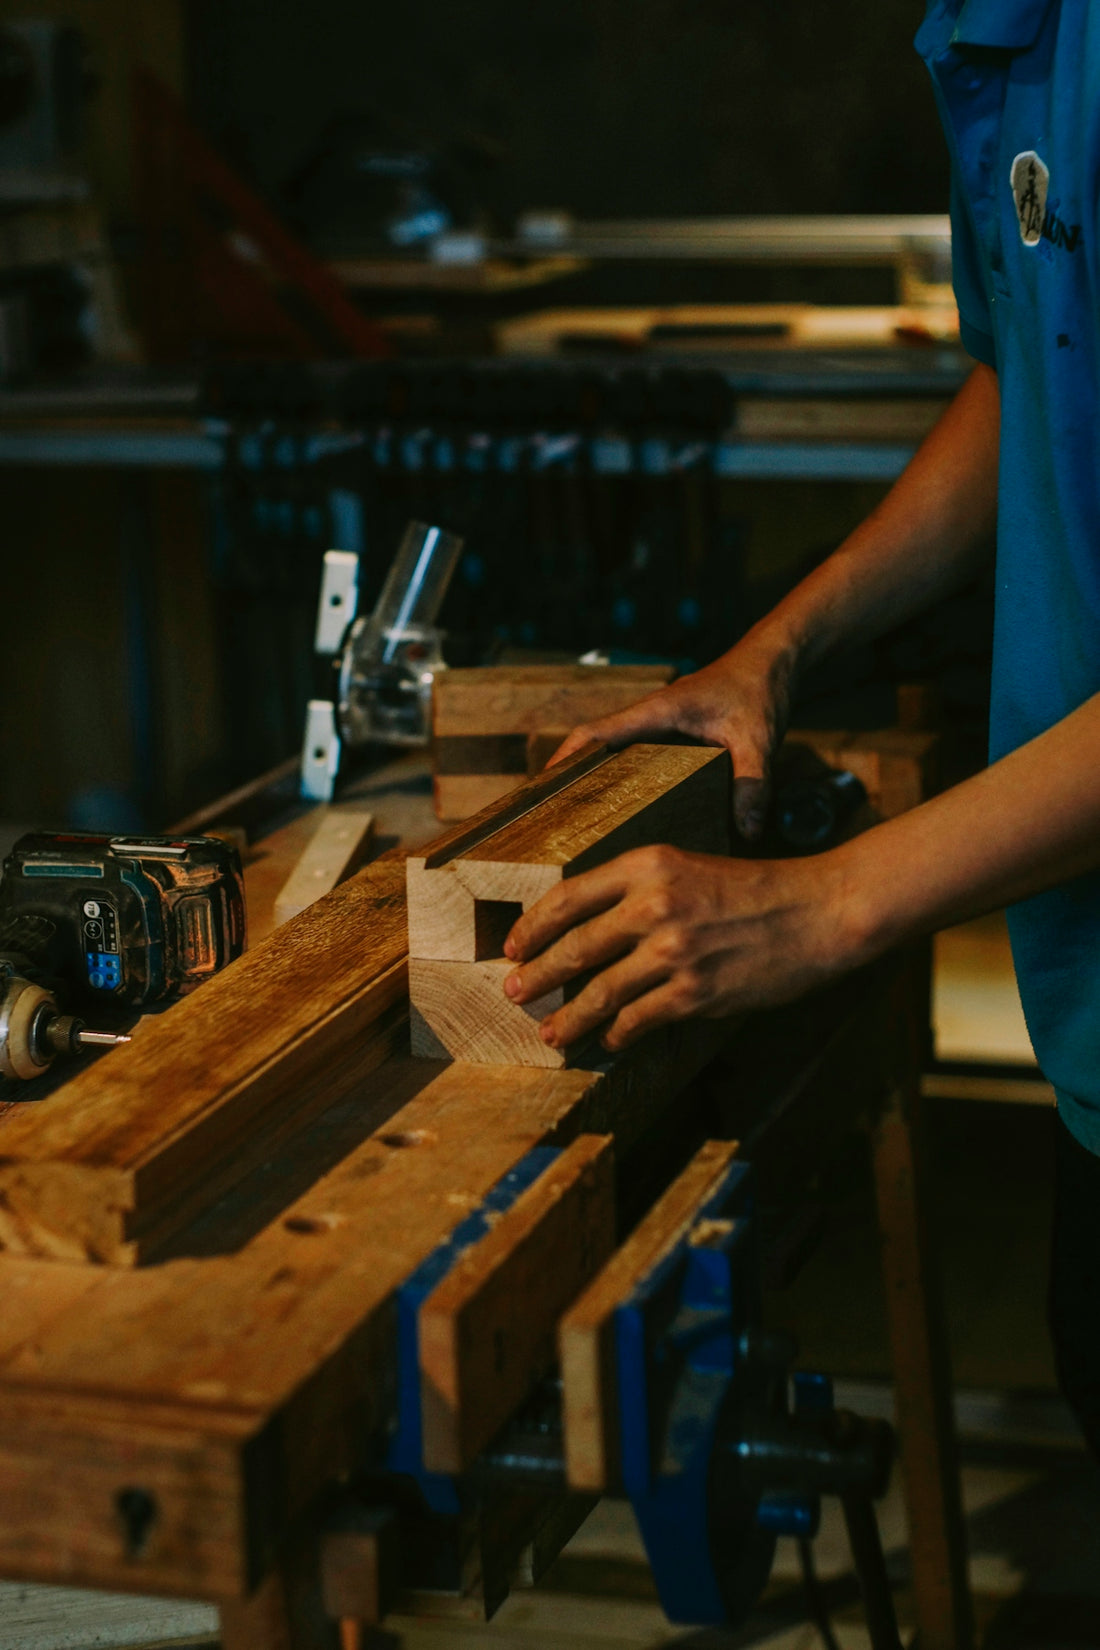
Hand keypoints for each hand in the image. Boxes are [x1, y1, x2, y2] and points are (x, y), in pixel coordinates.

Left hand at [502, 842, 866, 1052]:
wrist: (818, 912)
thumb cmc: (754, 890)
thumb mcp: (689, 867)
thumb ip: (639, 890)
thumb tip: (586, 929)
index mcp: (648, 863)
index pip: (567, 896)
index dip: (532, 926)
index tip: (512, 946)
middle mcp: (654, 904)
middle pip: (573, 947)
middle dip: (537, 976)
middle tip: (513, 994)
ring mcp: (674, 951)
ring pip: (600, 992)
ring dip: (570, 1019)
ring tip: (551, 1033)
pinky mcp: (695, 992)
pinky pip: (638, 1019)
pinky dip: (618, 1033)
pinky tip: (611, 1039)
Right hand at [550, 636, 797, 839]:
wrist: (772, 663)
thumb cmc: (758, 688)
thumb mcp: (757, 737)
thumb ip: (753, 783)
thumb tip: (748, 832)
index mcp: (656, 711)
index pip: (596, 733)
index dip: (565, 759)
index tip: (541, 788)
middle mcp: (649, 718)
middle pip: (594, 747)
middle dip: (569, 778)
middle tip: (550, 819)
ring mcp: (658, 726)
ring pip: (613, 753)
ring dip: (592, 779)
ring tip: (575, 821)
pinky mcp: (672, 734)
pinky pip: (635, 757)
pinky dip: (620, 778)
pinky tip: (623, 810)